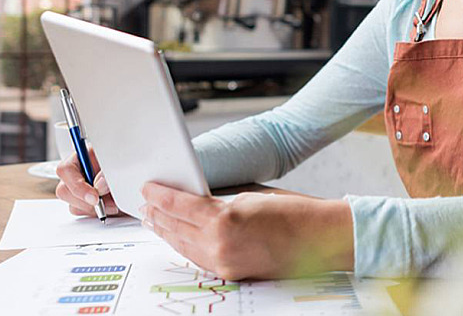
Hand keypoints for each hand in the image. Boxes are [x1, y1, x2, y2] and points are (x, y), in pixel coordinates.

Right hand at [54, 147, 120, 216]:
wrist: (133, 175)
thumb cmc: (123, 162)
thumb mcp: (116, 161)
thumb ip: (106, 172)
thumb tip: (99, 185)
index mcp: (80, 158)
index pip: (65, 170)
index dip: (77, 186)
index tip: (94, 197)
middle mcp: (75, 174)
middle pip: (64, 191)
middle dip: (86, 202)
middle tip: (108, 203)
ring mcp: (77, 190)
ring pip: (74, 206)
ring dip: (95, 209)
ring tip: (114, 203)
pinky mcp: (83, 203)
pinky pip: (83, 213)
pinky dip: (97, 213)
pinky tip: (111, 207)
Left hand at [140, 182, 353, 279]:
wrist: (319, 238)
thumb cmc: (293, 212)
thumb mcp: (250, 196)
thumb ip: (219, 201)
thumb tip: (195, 201)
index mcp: (224, 219)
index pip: (180, 205)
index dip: (160, 196)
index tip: (148, 188)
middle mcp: (219, 244)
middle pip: (176, 228)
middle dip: (157, 215)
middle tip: (144, 204)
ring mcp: (224, 262)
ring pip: (183, 246)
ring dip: (166, 232)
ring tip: (154, 221)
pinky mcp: (231, 273)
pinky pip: (199, 258)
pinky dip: (185, 246)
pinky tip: (178, 238)